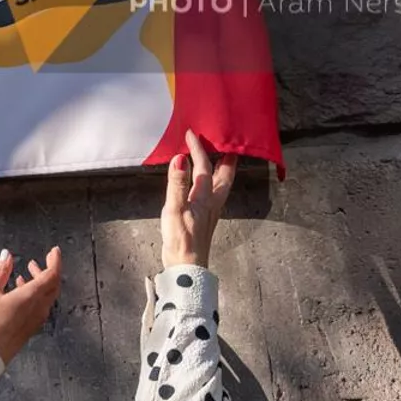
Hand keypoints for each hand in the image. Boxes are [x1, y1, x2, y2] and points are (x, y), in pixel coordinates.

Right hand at [0, 246, 62, 363]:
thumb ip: (1, 271)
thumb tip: (6, 254)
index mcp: (31, 296)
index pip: (52, 274)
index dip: (55, 261)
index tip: (54, 250)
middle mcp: (40, 307)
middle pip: (54, 284)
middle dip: (50, 269)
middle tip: (45, 257)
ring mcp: (38, 317)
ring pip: (48, 294)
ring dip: (42, 280)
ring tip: (28, 270)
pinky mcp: (34, 325)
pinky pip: (42, 304)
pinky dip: (37, 292)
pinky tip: (21, 288)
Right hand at [161, 128, 237, 267]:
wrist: (187, 267)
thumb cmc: (181, 239)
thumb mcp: (175, 209)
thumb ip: (177, 184)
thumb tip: (180, 159)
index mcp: (206, 196)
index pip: (204, 166)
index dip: (198, 149)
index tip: (191, 133)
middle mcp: (212, 201)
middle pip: (224, 174)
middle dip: (225, 157)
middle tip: (224, 142)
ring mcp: (210, 210)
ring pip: (221, 183)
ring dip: (221, 168)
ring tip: (219, 157)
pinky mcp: (205, 218)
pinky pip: (212, 191)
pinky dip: (211, 180)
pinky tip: (204, 183)